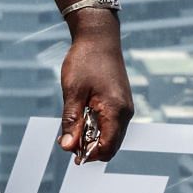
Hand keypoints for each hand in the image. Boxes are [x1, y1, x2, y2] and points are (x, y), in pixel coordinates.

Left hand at [57, 13, 131, 163]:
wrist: (98, 37)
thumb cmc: (85, 61)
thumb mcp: (72, 92)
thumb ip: (71, 121)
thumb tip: (67, 147)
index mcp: (116, 111)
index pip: (107, 148)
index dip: (88, 154)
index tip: (69, 150)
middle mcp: (125, 113)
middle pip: (110, 145)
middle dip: (89, 147)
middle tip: (67, 137)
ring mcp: (125, 108)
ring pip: (110, 136)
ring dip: (92, 137)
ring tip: (72, 124)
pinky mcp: (120, 103)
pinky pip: (111, 124)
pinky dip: (96, 126)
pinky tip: (81, 115)